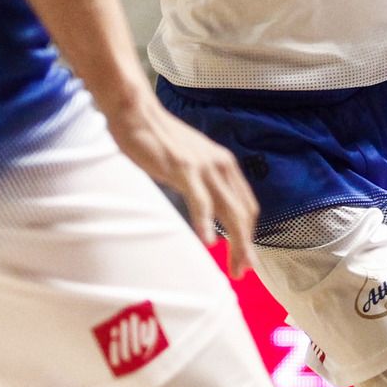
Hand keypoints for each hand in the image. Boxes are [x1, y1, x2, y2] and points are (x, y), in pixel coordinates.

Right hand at [106, 101, 260, 276]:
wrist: (138, 114)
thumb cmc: (160, 142)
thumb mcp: (190, 165)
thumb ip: (202, 185)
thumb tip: (206, 212)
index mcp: (226, 166)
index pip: (247, 206)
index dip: (249, 234)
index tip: (245, 258)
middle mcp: (222, 166)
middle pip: (243, 214)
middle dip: (246, 246)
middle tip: (242, 271)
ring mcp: (204, 167)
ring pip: (229, 211)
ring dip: (235, 242)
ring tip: (234, 266)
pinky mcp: (184, 168)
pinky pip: (200, 200)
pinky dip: (206, 222)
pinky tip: (207, 242)